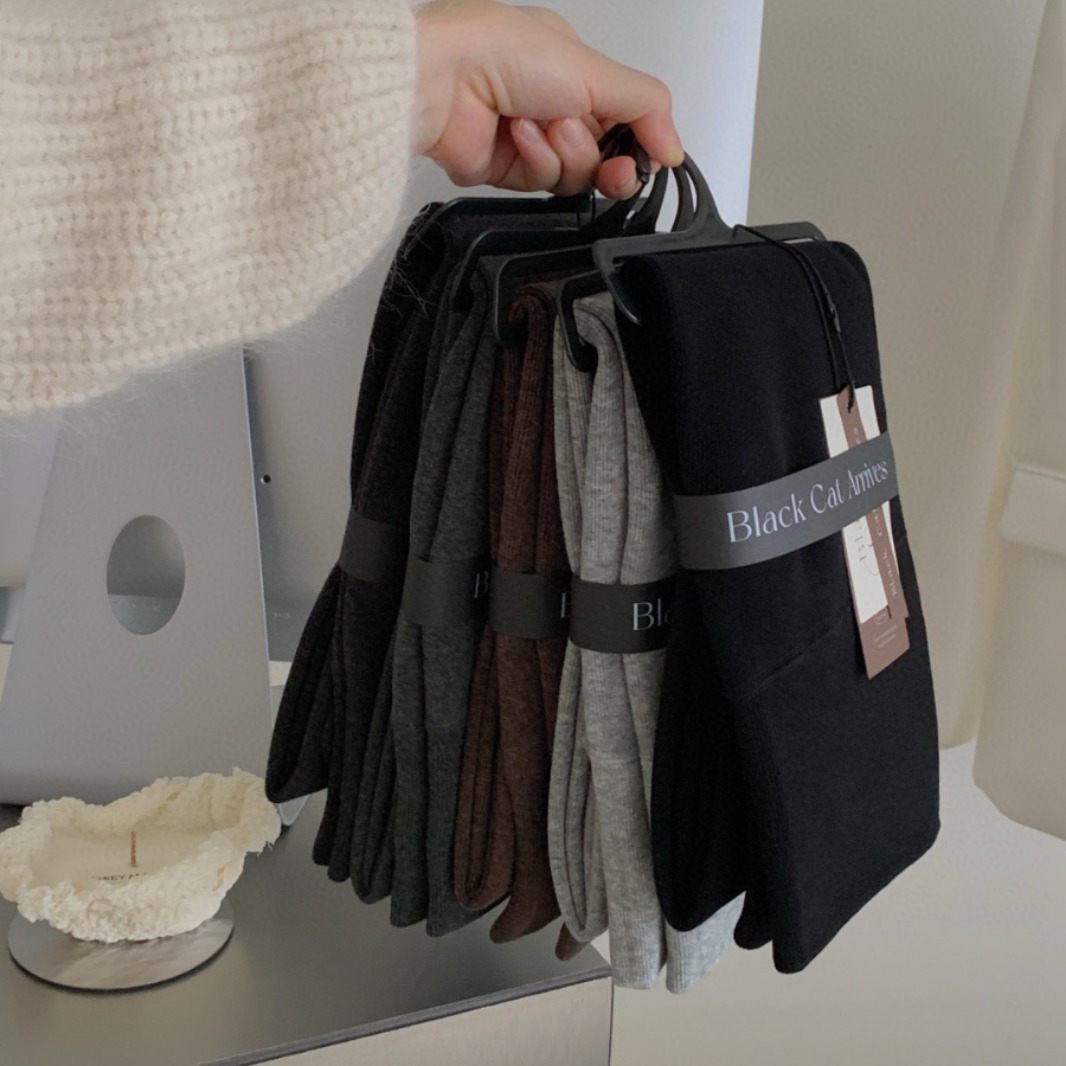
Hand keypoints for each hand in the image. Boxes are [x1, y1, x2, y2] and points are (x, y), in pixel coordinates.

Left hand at [414, 0, 683, 198]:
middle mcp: (551, 102)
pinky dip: (535, 160)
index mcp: (573, 68)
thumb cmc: (499, 50)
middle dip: (610, 163)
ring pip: (574, 174)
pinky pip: (540, 182)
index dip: (640, 143)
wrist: (440, 79)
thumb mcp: (594, 70)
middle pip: (603, 156)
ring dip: (566, 152)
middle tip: (615, 168)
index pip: (624, 118)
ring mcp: (528, 138)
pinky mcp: (505, 169)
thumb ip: (646, 107)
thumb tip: (674, 145)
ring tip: (545, 124)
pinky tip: (519, 135)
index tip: (651, 156)